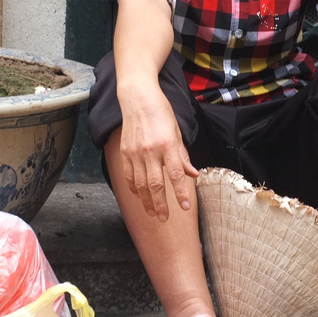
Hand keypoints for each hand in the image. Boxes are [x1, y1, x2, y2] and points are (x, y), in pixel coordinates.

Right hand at [115, 82, 196, 220]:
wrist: (137, 98)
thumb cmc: (161, 112)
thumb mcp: (177, 132)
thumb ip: (182, 155)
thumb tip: (192, 174)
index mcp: (167, 145)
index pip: (175, 175)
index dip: (180, 193)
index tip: (185, 207)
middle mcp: (150, 150)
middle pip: (155, 184)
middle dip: (161, 204)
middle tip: (164, 218)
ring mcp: (135, 153)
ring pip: (140, 184)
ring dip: (146, 201)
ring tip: (153, 213)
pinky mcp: (125, 152)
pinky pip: (129, 176)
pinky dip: (134, 189)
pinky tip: (140, 196)